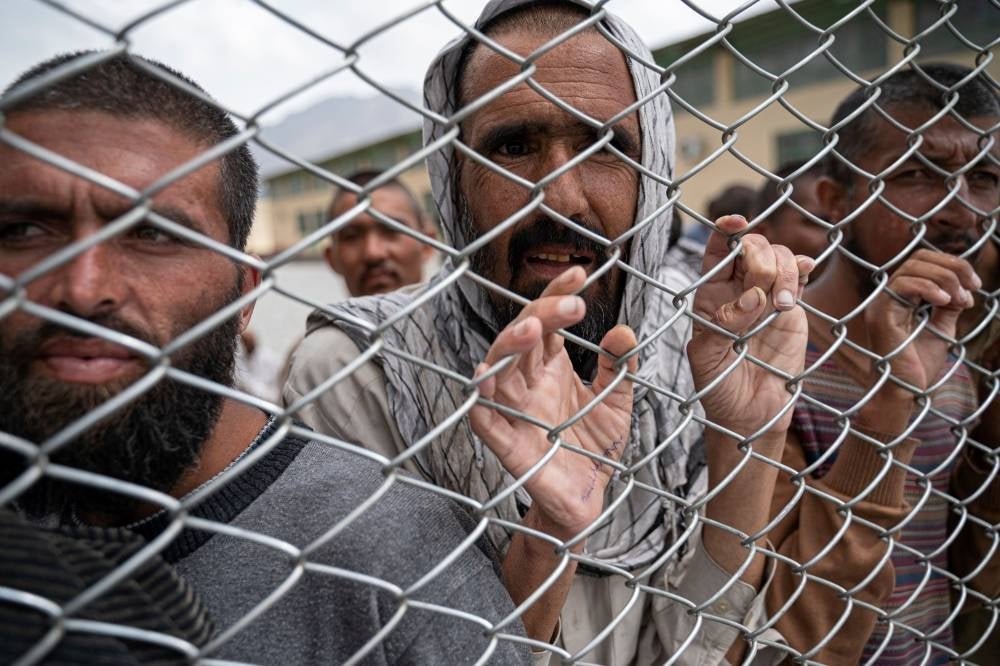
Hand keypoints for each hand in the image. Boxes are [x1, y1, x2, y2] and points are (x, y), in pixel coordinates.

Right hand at [469, 266, 636, 542]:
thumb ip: (620, 368)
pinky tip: (486, 377)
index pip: (547, 322)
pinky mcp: (507, 445)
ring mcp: (514, 412)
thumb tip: (624, 329)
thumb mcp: (618, 403)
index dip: (556, 295)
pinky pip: (483, 418)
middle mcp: (529, 384)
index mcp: (552, 368)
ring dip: (509, 346)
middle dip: (541, 315)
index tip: (580, 273)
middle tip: (573, 304)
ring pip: (497, 368)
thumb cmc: (594, 448)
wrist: (588, 501)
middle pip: (522, 337)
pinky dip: (481, 398)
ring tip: (532, 329)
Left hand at [687, 215, 813, 440]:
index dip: (725, 230)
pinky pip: (799, 277)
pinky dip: (803, 268)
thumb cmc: (718, 387)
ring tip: (781, 306)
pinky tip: (805, 272)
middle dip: (760, 259)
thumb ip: (723, 327)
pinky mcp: (791, 309)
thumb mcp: (707, 360)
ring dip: (784, 271)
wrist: (750, 415)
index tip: (736, 222)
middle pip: (752, 247)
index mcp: (710, 295)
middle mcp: (738, 290)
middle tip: (763, 297)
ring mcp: (767, 297)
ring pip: (779, 257)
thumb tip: (752, 298)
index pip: (716, 251)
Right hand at [864, 249, 979, 400]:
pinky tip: (946, 302)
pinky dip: (929, 287)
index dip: (952, 264)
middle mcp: (887, 296)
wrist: (904, 392)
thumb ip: (948, 306)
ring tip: (961, 301)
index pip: (923, 262)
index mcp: (900, 297)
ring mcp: (880, 304)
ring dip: (945, 278)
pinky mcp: (880, 314)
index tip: (975, 285)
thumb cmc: (918, 366)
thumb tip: (963, 287)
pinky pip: (903, 285)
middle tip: (973, 288)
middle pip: (919, 258)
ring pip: (912, 267)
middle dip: (952, 267)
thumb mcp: (941, 329)